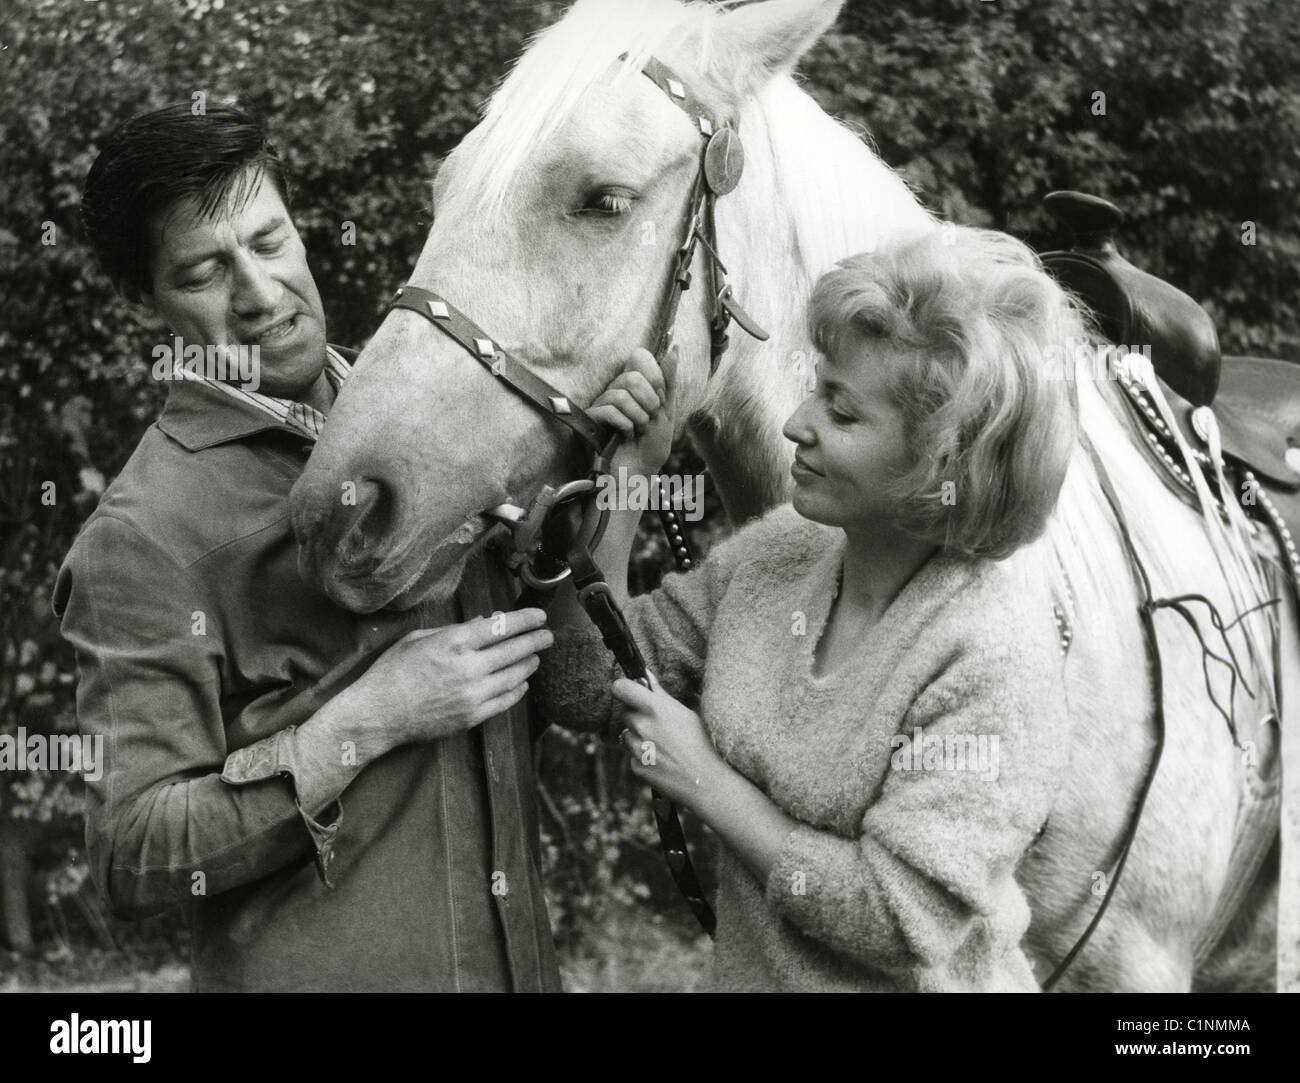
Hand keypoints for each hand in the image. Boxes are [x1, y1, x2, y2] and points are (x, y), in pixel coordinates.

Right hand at [352, 608, 552, 747]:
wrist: (377, 715)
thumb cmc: (392, 672)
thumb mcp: (418, 639)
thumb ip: (453, 629)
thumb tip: (484, 623)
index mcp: (453, 642)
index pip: (501, 626)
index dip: (525, 619)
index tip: (539, 615)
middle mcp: (468, 667)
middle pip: (515, 650)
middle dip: (536, 640)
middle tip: (548, 636)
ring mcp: (473, 694)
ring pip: (515, 676)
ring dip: (529, 664)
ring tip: (535, 657)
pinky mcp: (473, 716)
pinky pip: (506, 701)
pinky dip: (518, 690)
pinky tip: (522, 682)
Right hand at [588, 347, 674, 474]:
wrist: (639, 474)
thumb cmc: (651, 446)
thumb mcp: (667, 411)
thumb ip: (669, 382)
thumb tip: (674, 348)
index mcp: (635, 385)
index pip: (639, 355)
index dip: (655, 375)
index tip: (661, 398)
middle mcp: (617, 389)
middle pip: (632, 376)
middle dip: (649, 401)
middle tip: (650, 418)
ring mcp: (603, 403)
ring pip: (621, 394)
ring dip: (639, 417)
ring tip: (639, 430)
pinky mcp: (593, 419)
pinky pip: (610, 410)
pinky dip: (626, 426)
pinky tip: (626, 436)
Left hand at [615, 671, 722, 810]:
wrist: (706, 781)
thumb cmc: (702, 743)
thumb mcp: (685, 713)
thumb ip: (660, 694)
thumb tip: (645, 675)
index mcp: (654, 708)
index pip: (620, 688)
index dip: (623, 689)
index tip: (630, 692)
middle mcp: (641, 726)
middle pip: (625, 713)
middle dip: (637, 716)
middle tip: (659, 725)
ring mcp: (636, 749)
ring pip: (627, 735)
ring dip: (639, 737)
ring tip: (664, 745)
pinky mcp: (636, 768)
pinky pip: (633, 756)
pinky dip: (643, 756)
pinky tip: (663, 759)